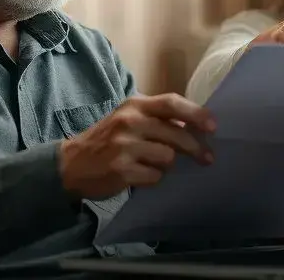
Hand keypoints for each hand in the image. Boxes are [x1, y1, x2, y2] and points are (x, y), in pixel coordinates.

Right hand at [58, 93, 215, 199]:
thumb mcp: (128, 119)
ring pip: (168, 157)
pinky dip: (154, 179)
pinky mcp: (121, 170)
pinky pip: (155, 177)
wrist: (71, 164)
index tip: (213, 127)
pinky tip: (142, 176)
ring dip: (168, 165)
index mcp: (134, 105)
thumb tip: (194, 126)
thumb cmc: (106, 140)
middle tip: (207, 158)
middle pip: (176, 133)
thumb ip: (157, 119)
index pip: (172, 103)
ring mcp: (124, 146)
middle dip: (196, 148)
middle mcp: (130, 122)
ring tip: (156, 165)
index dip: (196, 114)